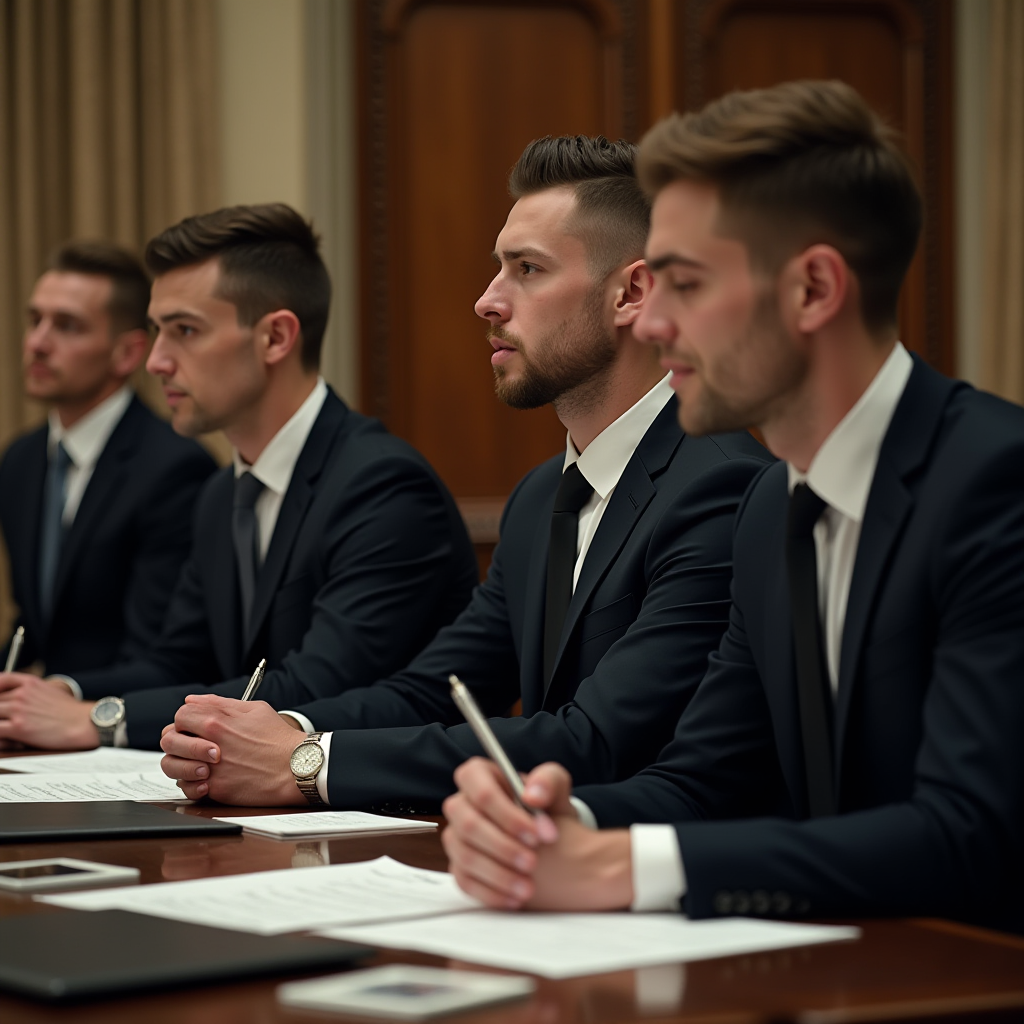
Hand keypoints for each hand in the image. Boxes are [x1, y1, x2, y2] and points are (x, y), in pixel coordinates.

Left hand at [0, 673, 97, 748]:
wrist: (83, 723)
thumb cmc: (70, 711)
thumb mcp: (51, 691)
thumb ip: (31, 691)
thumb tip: (17, 697)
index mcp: (30, 683)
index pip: (1, 680)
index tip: (1, 698)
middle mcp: (21, 694)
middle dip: (0, 711)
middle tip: (9, 718)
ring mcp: (18, 710)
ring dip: (0, 722)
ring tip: (8, 729)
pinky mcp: (18, 727)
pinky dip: (0, 736)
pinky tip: (8, 738)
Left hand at [159, 693, 305, 805]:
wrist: (296, 767)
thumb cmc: (279, 739)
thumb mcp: (255, 709)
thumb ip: (221, 703)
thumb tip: (194, 700)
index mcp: (217, 721)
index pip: (181, 714)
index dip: (186, 719)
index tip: (194, 725)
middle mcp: (209, 744)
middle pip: (169, 738)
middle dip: (176, 740)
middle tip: (191, 744)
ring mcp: (210, 768)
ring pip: (171, 765)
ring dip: (180, 763)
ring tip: (197, 764)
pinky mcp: (215, 789)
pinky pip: (187, 788)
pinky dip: (192, 785)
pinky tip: (207, 780)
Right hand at [441, 758, 633, 910]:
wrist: (546, 837)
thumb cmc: (546, 805)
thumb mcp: (556, 786)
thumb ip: (549, 781)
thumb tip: (533, 796)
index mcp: (478, 776)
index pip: (480, 790)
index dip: (506, 814)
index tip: (535, 835)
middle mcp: (461, 805)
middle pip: (468, 825)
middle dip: (502, 846)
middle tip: (533, 862)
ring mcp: (456, 837)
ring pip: (465, 856)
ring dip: (498, 874)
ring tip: (529, 886)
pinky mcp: (459, 867)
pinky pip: (465, 882)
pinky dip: (492, 893)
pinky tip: (516, 898)